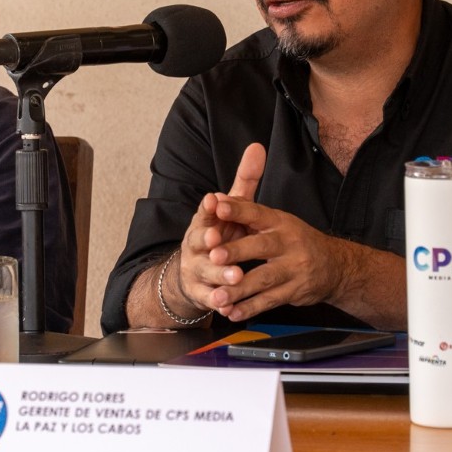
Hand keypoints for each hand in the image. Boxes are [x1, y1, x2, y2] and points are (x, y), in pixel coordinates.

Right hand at [174, 143, 266, 309]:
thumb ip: (244, 182)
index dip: (207, 207)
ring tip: (235, 277)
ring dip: (219, 275)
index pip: (205, 211)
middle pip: (200, 241)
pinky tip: (226, 305)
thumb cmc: (219, 234)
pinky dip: (217, 302)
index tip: (212, 200)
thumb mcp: (231, 208)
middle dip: (208, 241)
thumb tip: (257, 147)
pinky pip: (208, 298)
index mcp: (204, 222)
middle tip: (218, 241)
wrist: (194, 273)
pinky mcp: (200, 292)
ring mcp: (196, 269)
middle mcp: (196, 245)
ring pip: (206, 272)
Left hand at [203, 196, 347, 320]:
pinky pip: (269, 301)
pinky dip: (249, 308)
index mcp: (281, 222)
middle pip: (261, 246)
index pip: (258, 213)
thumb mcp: (278, 221)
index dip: (238, 210)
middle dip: (236, 252)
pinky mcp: (294, 291)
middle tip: (213, 257)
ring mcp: (294, 269)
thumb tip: (217, 200)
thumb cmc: (297, 240)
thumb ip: (247, 212)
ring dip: (239, 289)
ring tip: (218, 296)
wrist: (335, 265)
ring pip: (264, 279)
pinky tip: (232, 313)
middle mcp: (289, 243)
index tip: (218, 208)